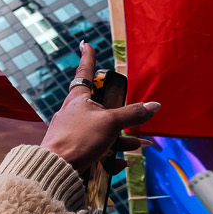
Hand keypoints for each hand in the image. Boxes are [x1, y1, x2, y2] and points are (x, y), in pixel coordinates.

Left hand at [39, 42, 158, 176]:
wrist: (57, 169)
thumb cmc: (78, 139)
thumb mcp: (110, 123)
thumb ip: (133, 113)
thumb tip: (154, 105)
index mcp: (77, 98)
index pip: (84, 71)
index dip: (88, 57)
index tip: (85, 44)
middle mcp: (73, 112)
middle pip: (101, 107)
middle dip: (121, 117)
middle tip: (131, 120)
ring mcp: (73, 131)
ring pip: (102, 131)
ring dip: (122, 140)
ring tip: (138, 146)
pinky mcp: (75, 149)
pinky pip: (97, 149)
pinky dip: (111, 155)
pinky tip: (123, 163)